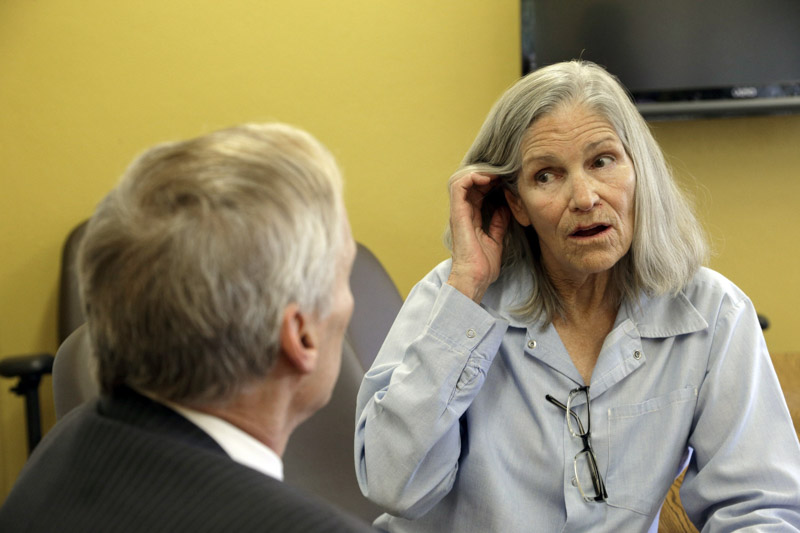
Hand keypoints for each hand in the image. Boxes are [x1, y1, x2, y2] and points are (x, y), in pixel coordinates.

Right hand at [446, 172, 509, 302]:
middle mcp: (462, 213)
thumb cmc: (483, 266)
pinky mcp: (458, 214)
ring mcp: (458, 212)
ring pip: (460, 180)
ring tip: (493, 175)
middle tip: (501, 174)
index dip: (489, 182)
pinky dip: (471, 177)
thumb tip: (504, 208)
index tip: (505, 180)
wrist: (475, 278)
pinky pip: (458, 187)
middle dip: (484, 174)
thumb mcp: (496, 240)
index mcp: (470, 219)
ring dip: (477, 173)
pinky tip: (487, 179)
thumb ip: (498, 223)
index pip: (476, 192)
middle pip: (468, 183)